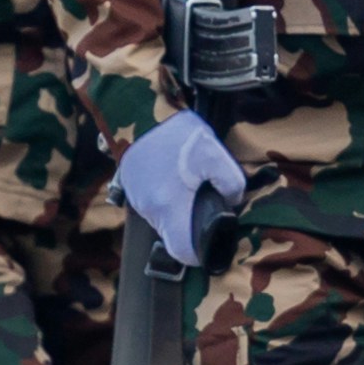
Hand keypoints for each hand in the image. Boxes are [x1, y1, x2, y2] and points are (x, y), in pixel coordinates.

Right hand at [118, 111, 249, 265]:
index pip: (181, 252)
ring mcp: (137, 198)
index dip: (197, 255)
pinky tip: (175, 178)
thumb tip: (233, 201)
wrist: (139, 110)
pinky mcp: (130, 185)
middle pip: (172, 235)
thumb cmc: (177, 134)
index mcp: (170, 207)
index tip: (209, 245)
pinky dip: (164, 197)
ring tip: (190, 187)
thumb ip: (230, 182)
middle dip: (189, 228)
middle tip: (206, 206)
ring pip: (162, 219)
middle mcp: (150, 209)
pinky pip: (152, 203)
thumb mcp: (214, 154)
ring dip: (177, 211)